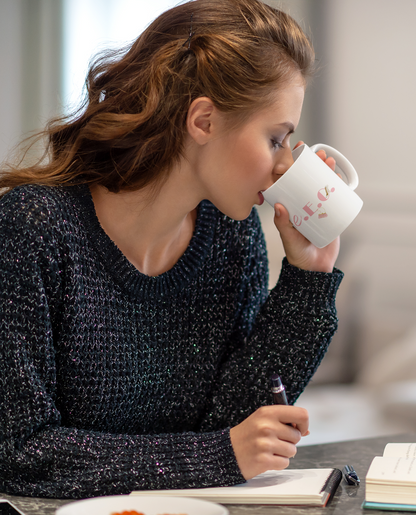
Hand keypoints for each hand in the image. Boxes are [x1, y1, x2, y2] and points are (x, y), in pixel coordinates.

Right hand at [229, 405, 308, 479]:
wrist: (227, 451)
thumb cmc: (247, 434)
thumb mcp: (262, 419)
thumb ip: (284, 421)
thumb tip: (305, 430)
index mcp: (268, 412)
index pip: (301, 414)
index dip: (304, 423)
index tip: (299, 428)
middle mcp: (267, 426)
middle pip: (297, 436)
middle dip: (290, 440)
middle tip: (274, 439)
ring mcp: (265, 444)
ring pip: (292, 450)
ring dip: (283, 452)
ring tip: (269, 448)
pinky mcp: (264, 460)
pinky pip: (285, 463)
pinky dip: (278, 463)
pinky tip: (266, 457)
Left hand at [273, 141, 339, 271]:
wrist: (315, 269)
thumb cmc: (297, 254)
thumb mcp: (289, 239)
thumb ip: (284, 225)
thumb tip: (279, 207)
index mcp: (290, 207)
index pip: (289, 182)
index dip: (292, 167)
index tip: (295, 153)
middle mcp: (303, 205)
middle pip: (307, 179)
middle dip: (313, 164)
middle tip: (318, 154)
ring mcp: (318, 208)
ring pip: (322, 185)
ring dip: (326, 171)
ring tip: (329, 161)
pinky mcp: (331, 214)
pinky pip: (335, 196)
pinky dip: (338, 185)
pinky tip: (340, 175)